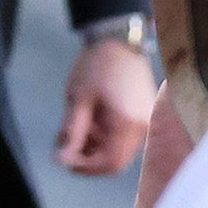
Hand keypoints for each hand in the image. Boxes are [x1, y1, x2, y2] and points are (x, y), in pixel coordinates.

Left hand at [57, 30, 158, 178]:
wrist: (119, 39)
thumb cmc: (98, 65)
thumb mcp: (78, 100)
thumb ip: (72, 133)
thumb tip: (62, 160)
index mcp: (129, 124)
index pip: (110, 164)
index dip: (85, 167)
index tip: (64, 159)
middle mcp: (143, 126)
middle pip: (116, 161)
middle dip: (88, 158)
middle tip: (65, 145)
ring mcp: (146, 120)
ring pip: (119, 150)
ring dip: (94, 146)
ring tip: (75, 126)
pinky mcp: (143, 114)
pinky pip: (124, 136)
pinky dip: (104, 135)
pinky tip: (89, 120)